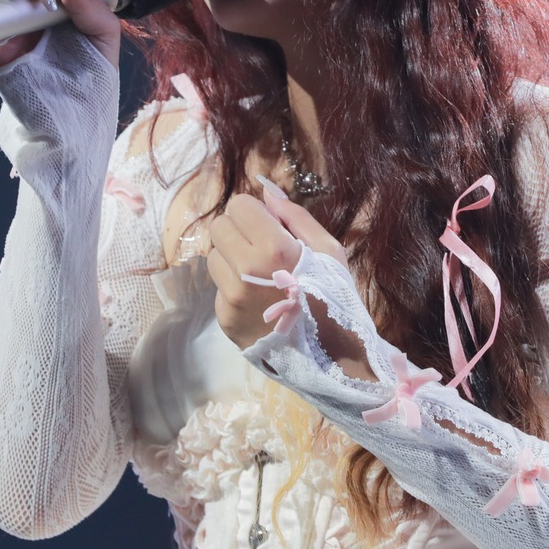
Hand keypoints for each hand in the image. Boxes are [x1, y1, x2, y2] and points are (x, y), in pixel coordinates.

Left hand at [205, 191, 350, 354]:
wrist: (331, 357)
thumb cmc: (335, 298)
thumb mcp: (328, 251)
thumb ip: (295, 216)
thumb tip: (267, 191)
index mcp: (273, 248)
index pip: (239, 206)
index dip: (256, 214)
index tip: (270, 228)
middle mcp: (245, 270)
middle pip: (219, 227)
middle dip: (239, 231)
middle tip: (261, 248)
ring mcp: (231, 297)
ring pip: (213, 257)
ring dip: (232, 259)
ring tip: (258, 276)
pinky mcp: (224, 318)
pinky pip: (218, 288)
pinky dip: (233, 288)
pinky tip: (257, 301)